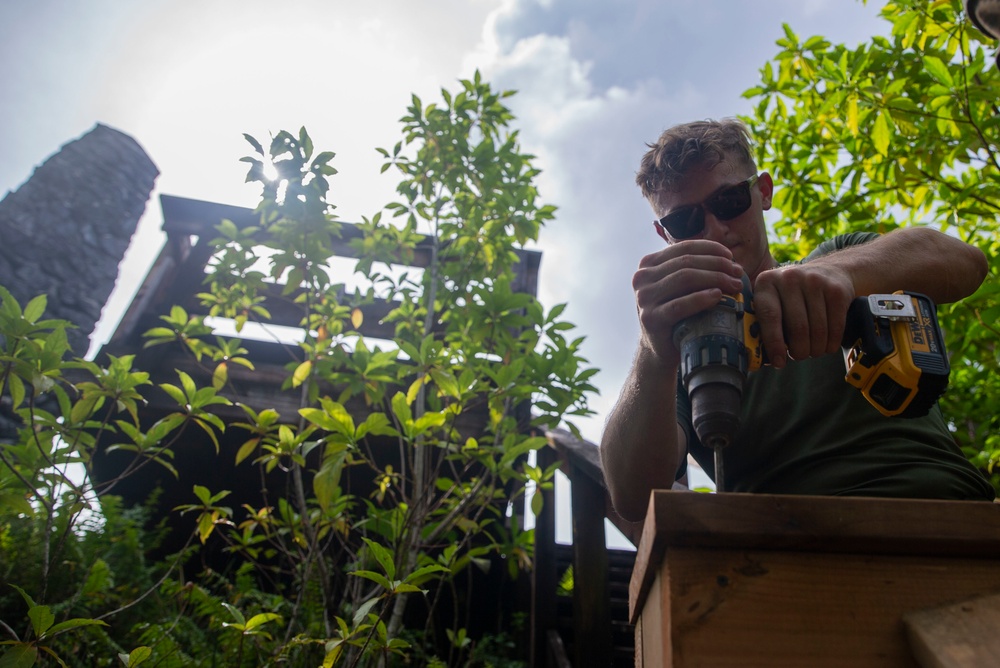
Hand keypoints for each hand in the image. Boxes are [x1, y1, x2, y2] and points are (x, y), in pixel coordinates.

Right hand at [633, 239, 745, 365]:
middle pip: (687, 262)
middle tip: (738, 273)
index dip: (711, 249)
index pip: (683, 248)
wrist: (661, 347)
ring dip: (715, 279)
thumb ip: (692, 268)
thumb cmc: (676, 313)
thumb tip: (728, 257)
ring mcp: (644, 298)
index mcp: (648, 264)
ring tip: (735, 286)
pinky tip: (717, 297)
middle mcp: (642, 278)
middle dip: (717, 265)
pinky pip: (680, 305)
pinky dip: (701, 298)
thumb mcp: (678, 285)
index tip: (731, 257)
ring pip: (685, 278)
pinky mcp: (651, 318)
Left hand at [751, 263, 854, 367]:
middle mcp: (790, 278)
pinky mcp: (837, 291)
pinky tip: (826, 346)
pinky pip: (835, 327)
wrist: (827, 272)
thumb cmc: (792, 297)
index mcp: (766, 283)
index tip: (779, 362)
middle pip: (797, 327)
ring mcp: (815, 282)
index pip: (769, 316)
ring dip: (815, 349)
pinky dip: (831, 343)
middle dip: (799, 351)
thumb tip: (764, 359)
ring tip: (811, 351)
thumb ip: (764, 323)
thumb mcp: (774, 300)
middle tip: (798, 356)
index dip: (774, 343)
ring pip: (817, 330)